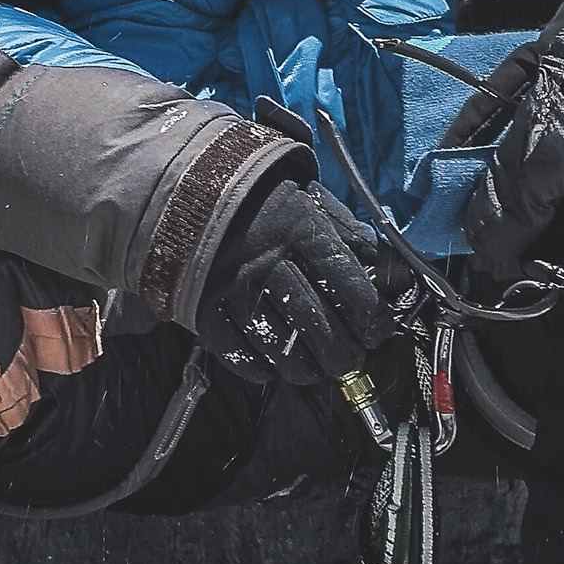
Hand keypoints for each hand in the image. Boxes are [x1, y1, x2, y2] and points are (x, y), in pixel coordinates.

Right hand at [193, 178, 388, 393]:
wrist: (186, 192)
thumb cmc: (258, 200)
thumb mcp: (305, 198)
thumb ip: (341, 228)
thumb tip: (375, 260)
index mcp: (295, 226)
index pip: (343, 276)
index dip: (368, 310)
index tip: (377, 327)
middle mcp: (265, 258)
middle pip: (314, 318)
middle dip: (341, 350)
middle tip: (352, 359)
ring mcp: (231, 286)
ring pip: (279, 343)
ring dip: (306, 367)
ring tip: (318, 371)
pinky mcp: (203, 308)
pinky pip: (237, 353)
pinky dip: (261, 369)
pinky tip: (275, 369)